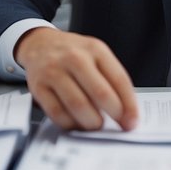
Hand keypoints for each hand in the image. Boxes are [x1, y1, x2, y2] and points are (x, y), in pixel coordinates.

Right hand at [16, 27, 139, 131]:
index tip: (132, 121)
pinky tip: (77, 124)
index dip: (129, 104)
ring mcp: (54, 71)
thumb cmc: (73, 53)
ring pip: (78, 105)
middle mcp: (75, 58)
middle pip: (100, 93)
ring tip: (97, 125)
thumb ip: (110, 79)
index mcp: (95, 49)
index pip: (119, 79)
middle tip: (118, 126)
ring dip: (92, 122)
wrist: (39, 43)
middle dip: (113, 114)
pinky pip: (57, 113)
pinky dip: (70, 123)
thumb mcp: (96, 55)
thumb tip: (125, 112)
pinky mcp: (38, 86)